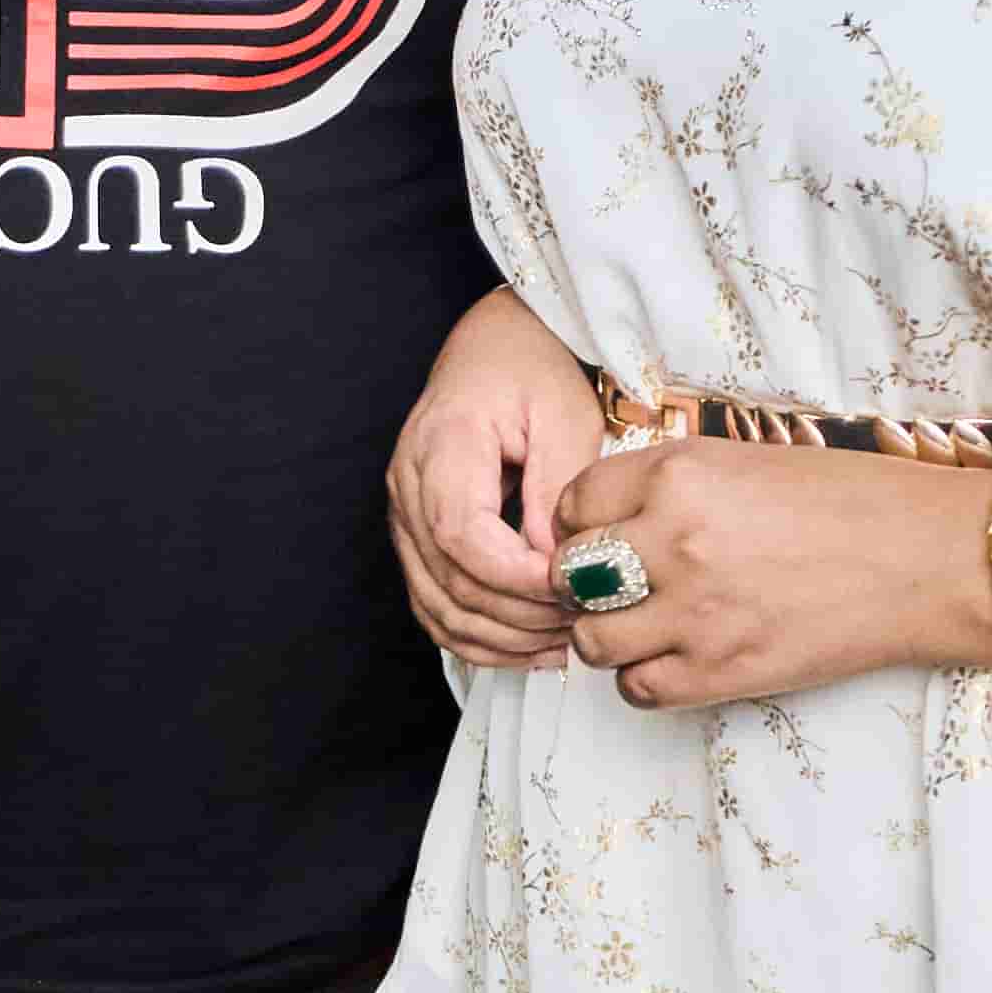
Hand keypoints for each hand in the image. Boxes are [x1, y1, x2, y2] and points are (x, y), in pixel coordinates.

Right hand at [389, 294, 613, 670]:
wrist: (495, 345)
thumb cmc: (532, 369)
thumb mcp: (563, 416)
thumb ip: (557, 492)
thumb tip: (558, 567)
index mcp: (442, 446)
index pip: (463, 537)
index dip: (517, 578)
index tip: (575, 587)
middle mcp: (408, 485)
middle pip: (450, 582)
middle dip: (521, 617)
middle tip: (586, 623)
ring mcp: (405, 515)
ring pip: (437, 607)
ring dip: (502, 639)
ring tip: (565, 643)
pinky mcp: (417, 536)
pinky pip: (434, 606)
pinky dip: (479, 638)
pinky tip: (530, 646)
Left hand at [545, 433, 991, 712]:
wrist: (927, 559)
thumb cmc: (847, 500)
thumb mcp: (744, 462)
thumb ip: (671, 485)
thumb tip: (612, 514)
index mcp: (678, 475)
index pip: (573, 505)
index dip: (580, 522)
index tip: (600, 532)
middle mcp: (674, 541)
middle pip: (569, 574)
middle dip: (580, 581)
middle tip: (611, 584)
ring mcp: (696, 612)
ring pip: (591, 639)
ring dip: (606, 634)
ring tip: (641, 625)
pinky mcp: (724, 671)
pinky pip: (638, 688)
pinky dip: (644, 678)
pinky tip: (674, 658)